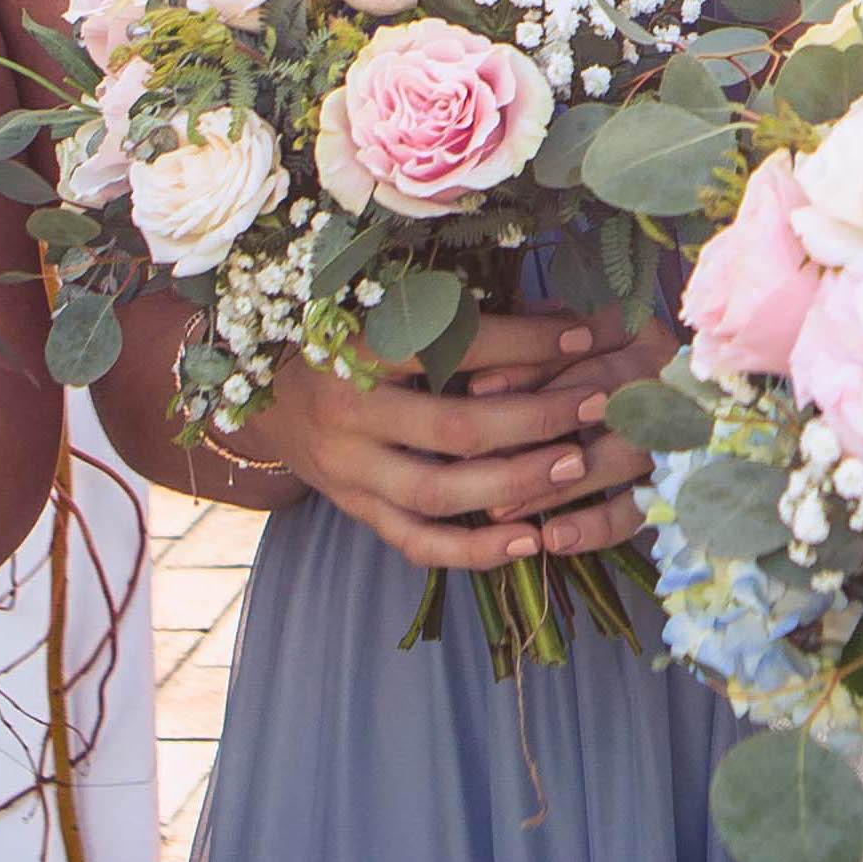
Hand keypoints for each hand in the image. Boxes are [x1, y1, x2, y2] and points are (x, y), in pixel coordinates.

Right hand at [249, 313, 647, 573]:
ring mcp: (347, 470)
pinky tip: (530, 540)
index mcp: (358, 347)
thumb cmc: (348, 335)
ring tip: (575, 467)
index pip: (455, 347)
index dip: (525, 342)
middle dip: (535, 420)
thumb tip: (563, 319)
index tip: (583, 337)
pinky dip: (474, 549)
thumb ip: (463, 317)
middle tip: (595, 406)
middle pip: (454, 428)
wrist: (266, 390)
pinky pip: (416, 542)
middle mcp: (347, 413)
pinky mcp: (354, 508)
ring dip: (514, 484)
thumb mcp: (389, 312)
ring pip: (437, 493)